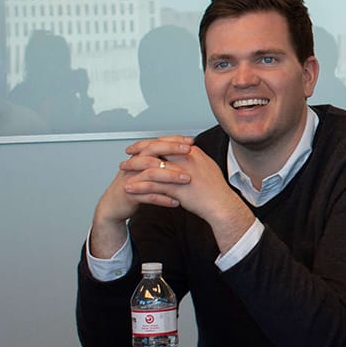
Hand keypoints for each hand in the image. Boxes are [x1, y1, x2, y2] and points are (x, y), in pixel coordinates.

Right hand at [89, 136, 194, 258]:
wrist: (114, 205)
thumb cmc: (135, 186)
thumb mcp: (147, 170)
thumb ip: (160, 161)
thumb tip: (181, 154)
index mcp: (140, 157)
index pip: (157, 142)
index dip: (173, 140)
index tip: (190, 140)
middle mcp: (134, 165)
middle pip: (152, 152)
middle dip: (172, 150)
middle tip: (189, 151)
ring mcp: (131, 179)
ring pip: (151, 174)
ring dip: (170, 176)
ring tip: (187, 179)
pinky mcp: (129, 194)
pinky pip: (148, 196)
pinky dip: (163, 199)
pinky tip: (176, 202)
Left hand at [122, 140, 254, 252]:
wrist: (222, 205)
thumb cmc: (216, 190)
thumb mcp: (207, 167)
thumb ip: (194, 159)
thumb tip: (187, 153)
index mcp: (193, 152)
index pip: (167, 141)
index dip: (151, 142)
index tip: (140, 145)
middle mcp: (186, 159)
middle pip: (156, 150)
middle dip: (138, 151)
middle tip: (127, 155)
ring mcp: (181, 172)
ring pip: (151, 166)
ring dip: (134, 168)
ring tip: (123, 171)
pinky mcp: (176, 187)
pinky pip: (152, 184)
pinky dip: (138, 185)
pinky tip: (129, 188)